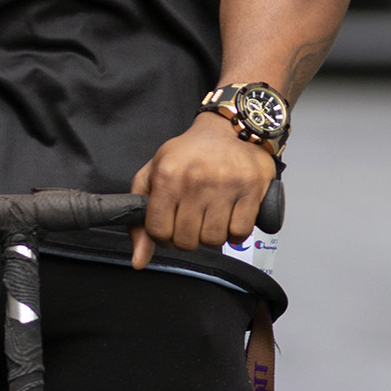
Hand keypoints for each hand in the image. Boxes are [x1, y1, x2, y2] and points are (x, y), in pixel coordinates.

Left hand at [130, 112, 275, 268]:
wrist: (229, 129)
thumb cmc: (190, 155)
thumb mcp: (154, 176)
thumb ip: (139, 220)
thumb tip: (139, 261)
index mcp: (167, 175)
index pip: (158, 231)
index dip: (163, 237)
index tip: (170, 228)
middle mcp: (195, 180)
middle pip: (186, 241)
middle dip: (188, 238)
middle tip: (193, 222)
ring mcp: (225, 184)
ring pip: (214, 240)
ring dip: (212, 235)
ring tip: (212, 217)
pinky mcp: (251, 188)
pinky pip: (240, 232)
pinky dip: (235, 232)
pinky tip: (230, 216)